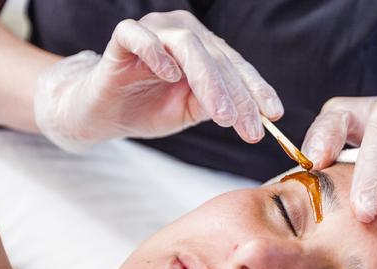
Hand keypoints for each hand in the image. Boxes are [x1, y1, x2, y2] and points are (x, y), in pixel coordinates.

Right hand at [34, 10, 282, 151]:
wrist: (102, 115)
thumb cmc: (149, 109)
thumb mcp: (190, 112)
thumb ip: (216, 105)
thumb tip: (249, 111)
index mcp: (204, 50)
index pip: (235, 67)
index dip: (256, 89)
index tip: (273, 115)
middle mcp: (182, 34)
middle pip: (217, 58)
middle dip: (237, 96)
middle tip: (248, 128)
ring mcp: (152, 32)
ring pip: (187, 46)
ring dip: (209, 81)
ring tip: (222, 115)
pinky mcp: (121, 39)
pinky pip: (137, 36)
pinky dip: (155, 53)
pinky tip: (171, 76)